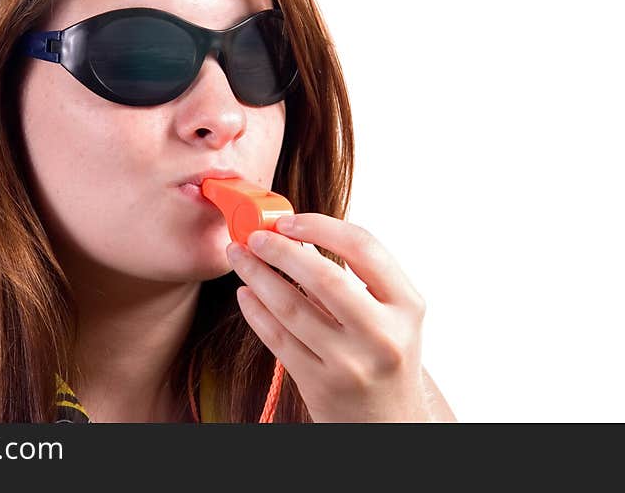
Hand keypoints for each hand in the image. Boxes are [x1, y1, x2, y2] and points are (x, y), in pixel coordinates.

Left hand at [227, 213, 433, 421]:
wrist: (389, 424)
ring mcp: (350, 363)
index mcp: (407, 305)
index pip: (364, 248)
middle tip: (253, 236)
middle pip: (323, 277)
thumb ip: (355, 277)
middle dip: (280, 250)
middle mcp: (383, 335)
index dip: (321, 227)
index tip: (288, 221)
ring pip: (291, 308)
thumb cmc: (385, 356)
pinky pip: (277, 339)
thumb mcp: (390, 315)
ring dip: (257, 275)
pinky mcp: (320, 385)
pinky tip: (245, 293)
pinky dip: (255, 311)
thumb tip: (299, 235)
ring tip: (239, 257)